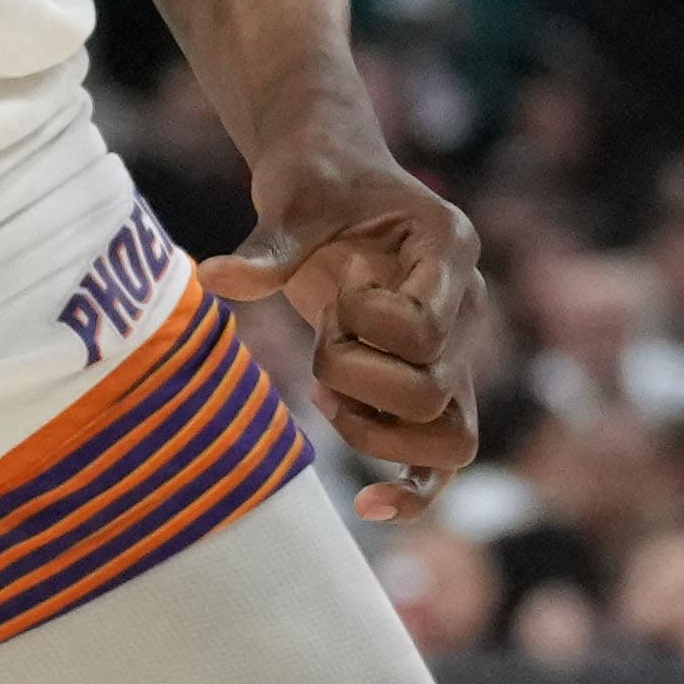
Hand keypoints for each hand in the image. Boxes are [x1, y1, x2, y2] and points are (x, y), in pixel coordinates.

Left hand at [212, 161, 490, 517]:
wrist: (334, 177)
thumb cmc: (320, 179)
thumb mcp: (294, 199)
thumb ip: (269, 248)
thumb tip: (212, 278)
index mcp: (450, 247)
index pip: (421, 330)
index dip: (363, 327)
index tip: (338, 289)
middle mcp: (470, 305)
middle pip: (433, 392)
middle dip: (357, 379)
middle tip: (325, 338)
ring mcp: (460, 351)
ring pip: (452, 439)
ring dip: (377, 432)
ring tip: (327, 395)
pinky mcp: (437, 384)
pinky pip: (444, 459)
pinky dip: (414, 490)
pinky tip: (369, 506)